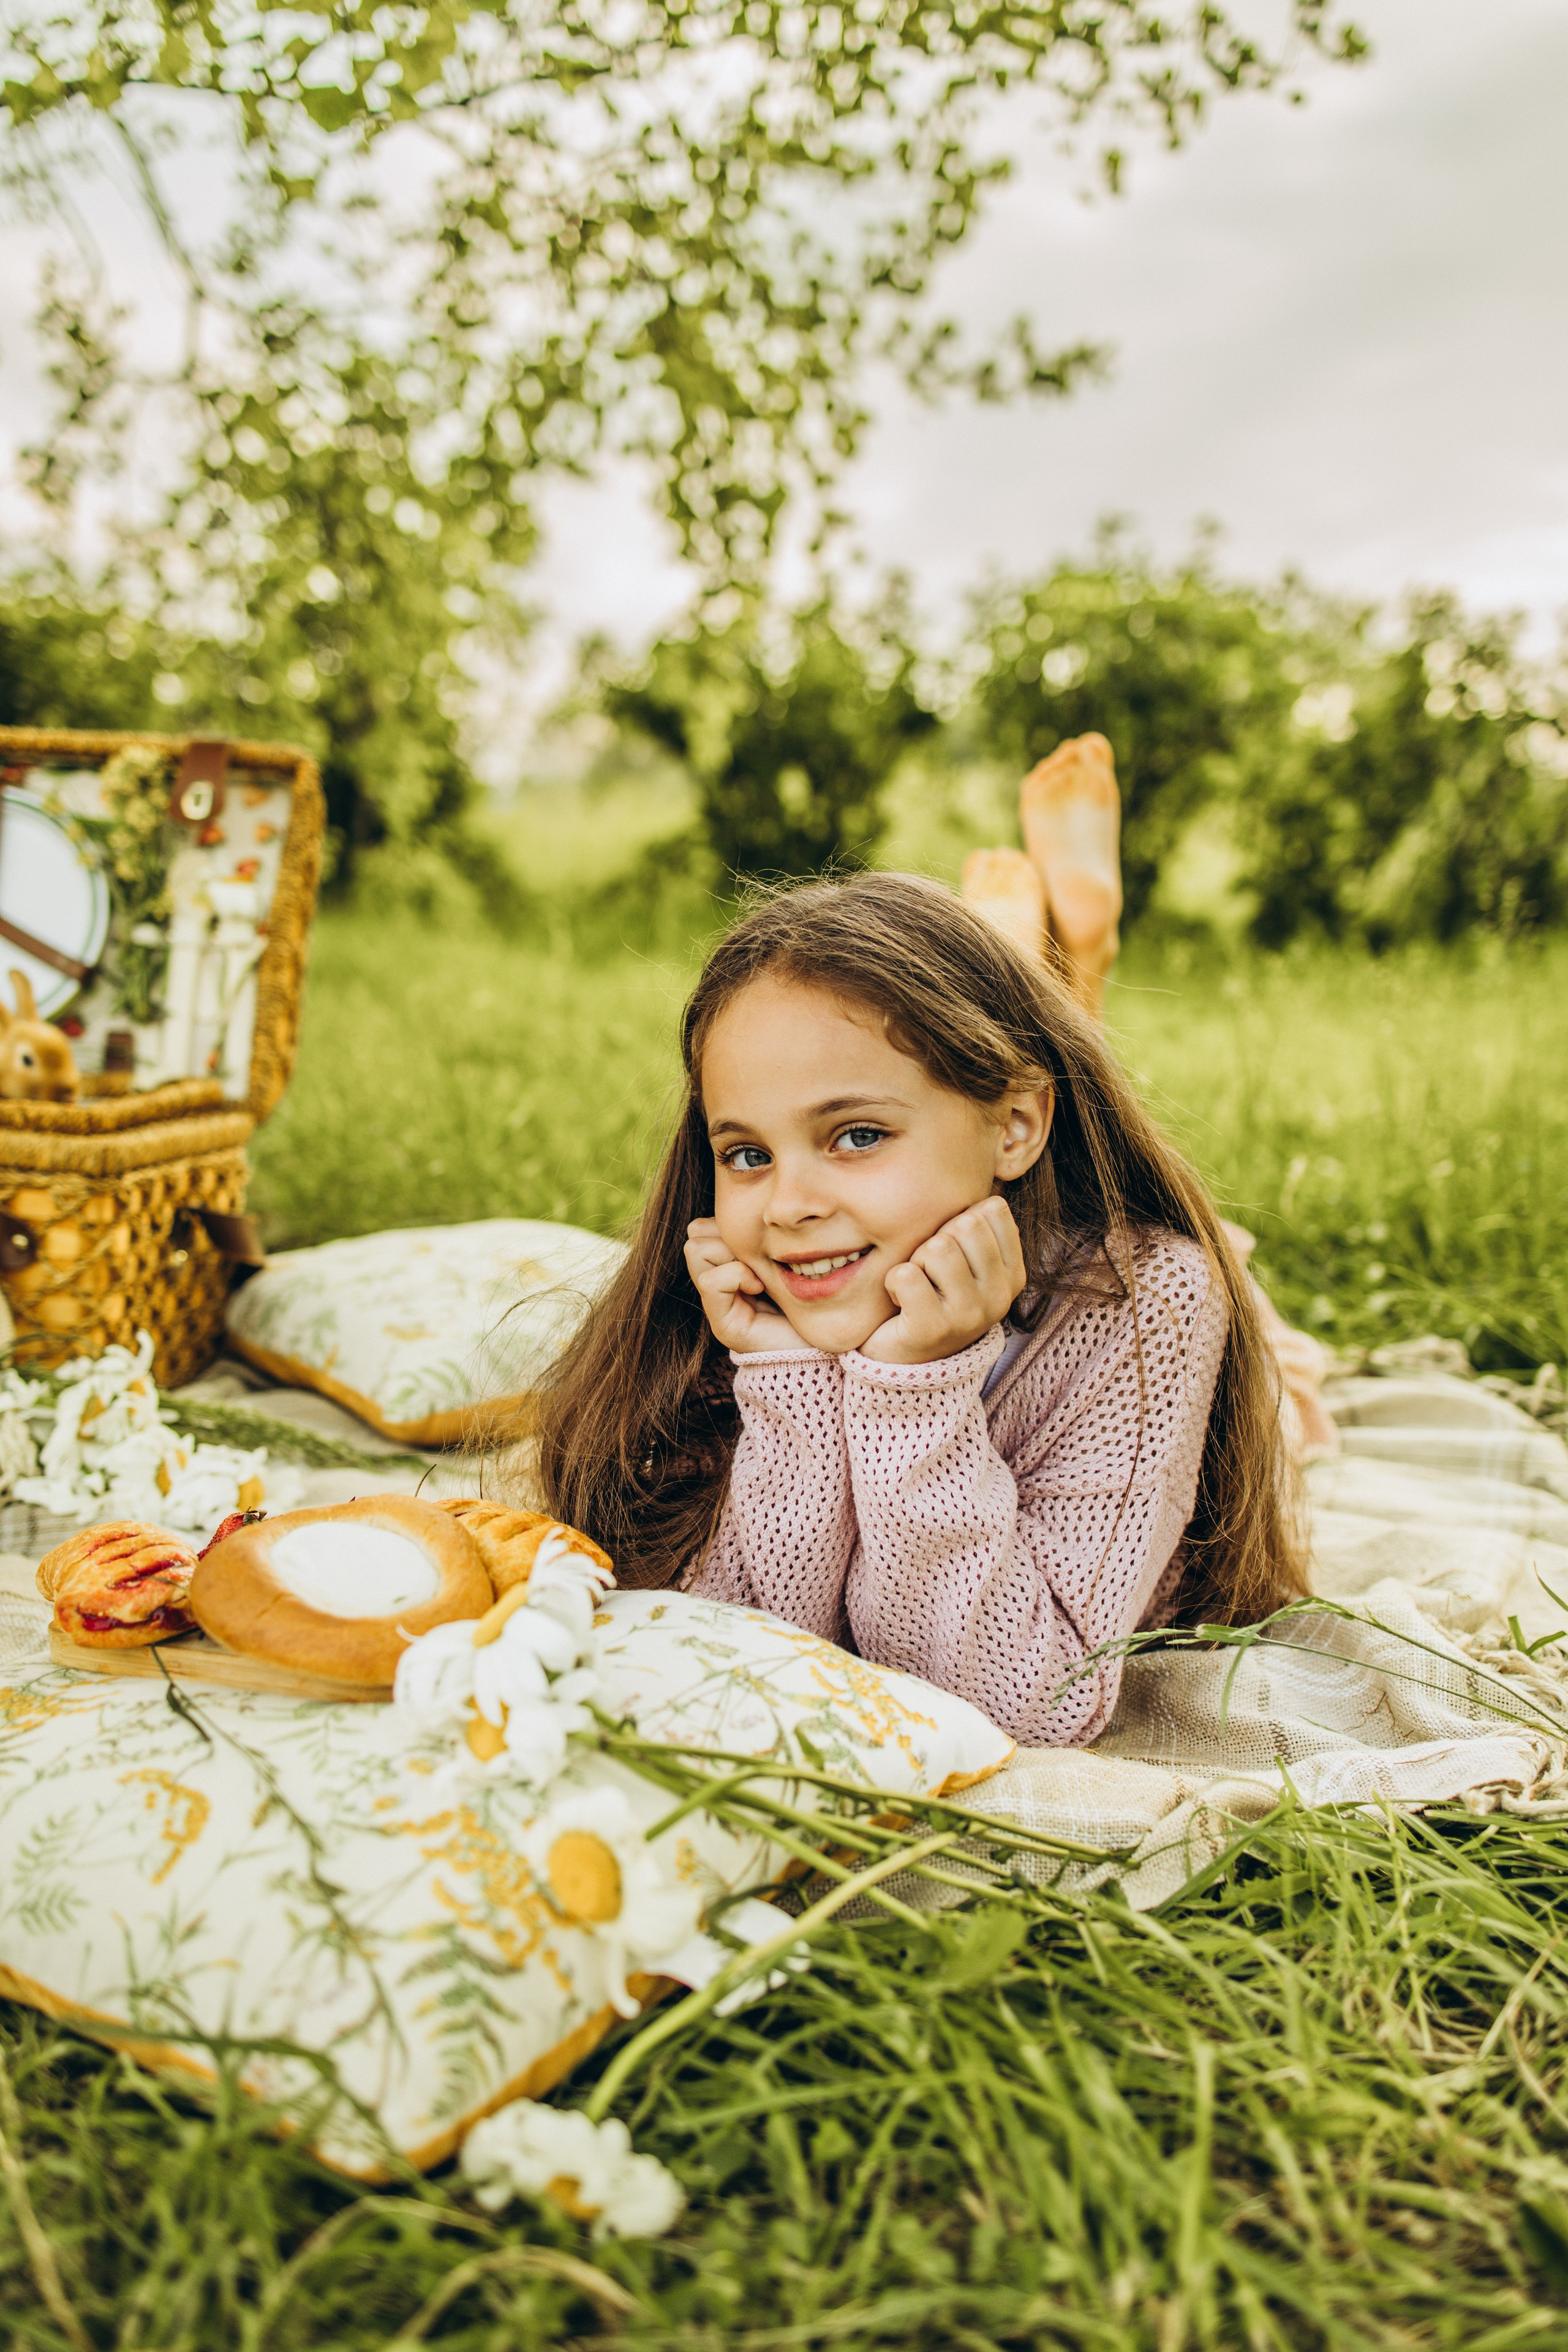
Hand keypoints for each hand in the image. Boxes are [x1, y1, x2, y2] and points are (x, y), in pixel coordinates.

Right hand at [684, 1219, 813, 1354]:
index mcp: (727, 1265)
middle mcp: (716, 1285)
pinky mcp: (722, 1325)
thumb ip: (758, 1237)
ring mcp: (716, 1306)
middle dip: (727, 1236)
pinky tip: (759, 1288)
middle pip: (695, 1233)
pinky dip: (736, 1277)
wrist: (822, 1341)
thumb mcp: (781, 1255)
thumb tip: (740, 1207)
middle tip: (757, 1259)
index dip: (727, 1225)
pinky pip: (710, 1280)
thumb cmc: (809, 1296)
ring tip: (758, 1274)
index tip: (759, 1243)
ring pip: (696, 1249)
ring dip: (731, 1255)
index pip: (702, 1226)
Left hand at [857, 1197, 1025, 1366]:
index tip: (953, 1254)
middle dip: (935, 1241)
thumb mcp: (964, 1259)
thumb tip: (989, 1184)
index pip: (991, 1211)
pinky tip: (900, 1304)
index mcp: (1013, 1275)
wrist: (905, 1358)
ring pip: (936, 1247)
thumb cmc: (933, 1295)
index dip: (959, 1223)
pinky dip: (892, 1284)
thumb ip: (977, 1224)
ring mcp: (968, 1316)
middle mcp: (999, 1298)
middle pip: (963, 1226)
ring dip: (914, 1263)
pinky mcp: (931, 1330)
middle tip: (929, 1274)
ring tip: (916, 1288)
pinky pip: (905, 1276)